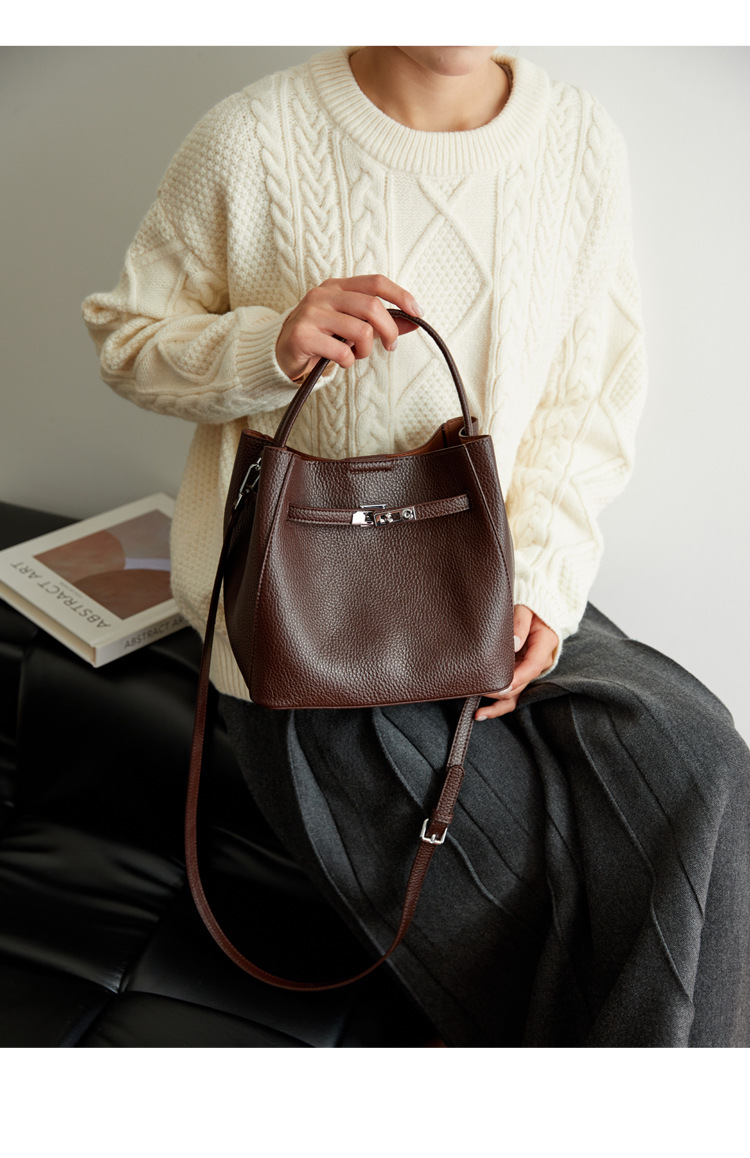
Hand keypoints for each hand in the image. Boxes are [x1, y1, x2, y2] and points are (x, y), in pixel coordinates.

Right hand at [276, 275, 421, 381]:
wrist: (281, 351)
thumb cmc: (321, 336)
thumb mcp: (350, 324)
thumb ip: (379, 321)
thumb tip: (414, 321)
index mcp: (337, 286)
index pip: (375, 282)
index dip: (400, 295)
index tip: (418, 312)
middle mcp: (324, 295)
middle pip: (372, 306)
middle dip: (389, 330)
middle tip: (391, 346)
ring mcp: (311, 314)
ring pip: (360, 330)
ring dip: (366, 350)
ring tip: (356, 354)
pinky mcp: (302, 336)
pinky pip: (342, 351)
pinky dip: (348, 361)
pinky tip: (340, 361)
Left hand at [475, 606, 558, 720]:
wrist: (538, 607)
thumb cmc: (531, 607)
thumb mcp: (526, 608)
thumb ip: (520, 623)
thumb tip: (514, 643)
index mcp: (545, 644)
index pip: (532, 666)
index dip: (517, 678)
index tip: (501, 685)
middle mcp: (540, 661)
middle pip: (522, 682)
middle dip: (502, 690)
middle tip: (480, 691)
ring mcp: (530, 669)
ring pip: (517, 692)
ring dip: (499, 704)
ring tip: (480, 713)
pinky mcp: (521, 672)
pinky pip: (513, 692)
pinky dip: (499, 703)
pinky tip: (482, 712)